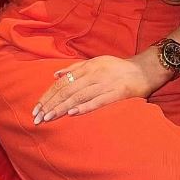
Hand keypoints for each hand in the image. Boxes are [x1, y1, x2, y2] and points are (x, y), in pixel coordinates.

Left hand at [32, 53, 165, 124]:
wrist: (143, 70)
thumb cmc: (117, 68)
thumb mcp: (95, 62)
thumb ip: (75, 68)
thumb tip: (55, 74)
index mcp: (87, 67)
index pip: (62, 82)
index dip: (48, 95)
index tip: (36, 108)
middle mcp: (94, 75)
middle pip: (67, 90)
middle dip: (50, 104)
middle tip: (37, 118)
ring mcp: (105, 84)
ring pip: (79, 96)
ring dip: (62, 107)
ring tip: (48, 118)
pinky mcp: (116, 94)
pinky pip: (98, 101)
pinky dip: (84, 107)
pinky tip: (72, 113)